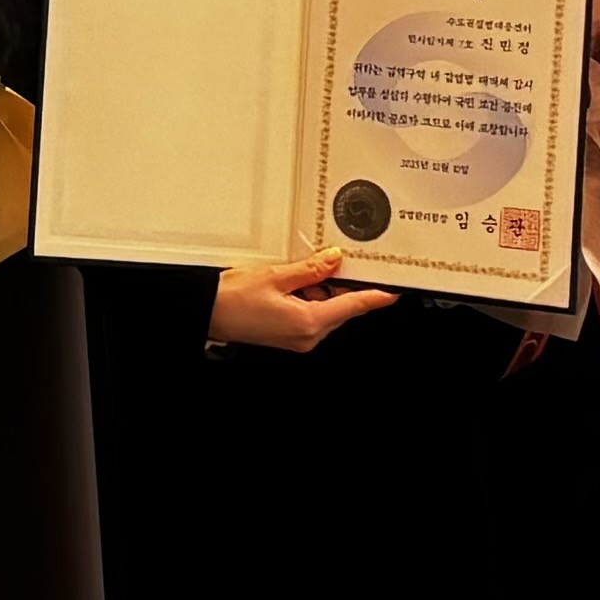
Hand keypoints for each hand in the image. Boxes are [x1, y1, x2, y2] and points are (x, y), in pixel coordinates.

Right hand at [209, 250, 396, 353]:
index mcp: (310, 322)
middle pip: (341, 308)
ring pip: (326, 311)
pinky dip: (308, 299)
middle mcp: (308, 336)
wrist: (206, 312)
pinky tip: (291, 285)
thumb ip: (310, 269)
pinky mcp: (288, 337)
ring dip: (321, 291)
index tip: (394, 290)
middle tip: (333, 261)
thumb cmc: (232, 299)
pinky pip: (311, 316)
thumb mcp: (275, 275)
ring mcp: (298, 339)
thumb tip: (335, 260)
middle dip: (340, 285)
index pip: (355, 306)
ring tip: (297, 273)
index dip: (377, 296)